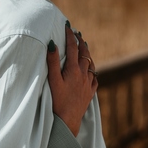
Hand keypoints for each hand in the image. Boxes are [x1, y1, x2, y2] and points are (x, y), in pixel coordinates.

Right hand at [48, 22, 97, 136]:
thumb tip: (52, 44)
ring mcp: (88, 84)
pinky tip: (90, 71)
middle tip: (77, 34)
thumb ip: (52, 62)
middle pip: (84, 54)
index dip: (69, 35)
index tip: (67, 26)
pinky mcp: (90, 93)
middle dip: (80, 42)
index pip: (72, 48)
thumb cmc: (57, 101)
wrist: (68, 121)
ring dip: (87, 54)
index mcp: (73, 70)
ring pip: (91, 64)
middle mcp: (84, 75)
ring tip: (84, 48)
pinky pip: (94, 78)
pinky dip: (92, 70)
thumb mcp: (52, 80)